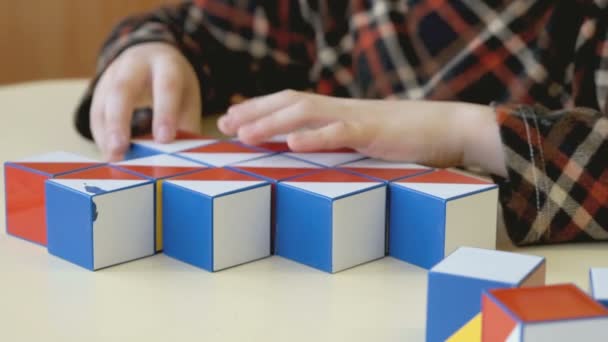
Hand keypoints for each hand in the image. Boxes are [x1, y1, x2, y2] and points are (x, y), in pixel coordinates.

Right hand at [90, 42, 201, 160]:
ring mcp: (113, 74)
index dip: (165, 112)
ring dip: (106, 132)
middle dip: (120, 120)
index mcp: (166, 64)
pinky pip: (96, 112)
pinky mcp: (100, 88)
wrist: (151, 56)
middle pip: (123, 88)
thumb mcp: (187, 98)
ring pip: (103, 101)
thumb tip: (183, 159)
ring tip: (113, 157)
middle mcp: (135, 64)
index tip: (164, 139)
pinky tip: (109, 153)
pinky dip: (101, 135)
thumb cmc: (174, 85)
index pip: (166, 85)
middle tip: (121, 149)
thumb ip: (186, 126)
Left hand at [218, 90, 505, 175]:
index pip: (293, 104)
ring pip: (307, 114)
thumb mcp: (369, 138)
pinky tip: (292, 143)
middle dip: (255, 112)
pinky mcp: (374, 132)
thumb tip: (316, 152)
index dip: (261, 109)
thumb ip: (343, 141)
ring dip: (273, 123)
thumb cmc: (411, 137)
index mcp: (339, 111)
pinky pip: (341, 133)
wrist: (451, 128)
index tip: (232, 119)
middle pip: (291, 103)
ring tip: (244, 133)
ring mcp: (357, 118)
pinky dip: (315, 137)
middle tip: (225, 123)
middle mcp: (342, 109)